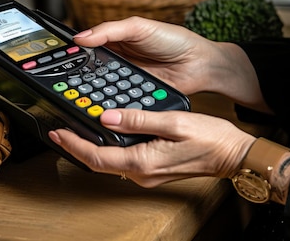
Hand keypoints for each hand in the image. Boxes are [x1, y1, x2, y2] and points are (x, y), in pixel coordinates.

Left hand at [49, 109, 254, 187]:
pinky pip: (123, 159)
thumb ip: (138, 119)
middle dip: (78, 147)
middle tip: (61, 131)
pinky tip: (107, 133)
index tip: (57, 133)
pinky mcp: (152, 169)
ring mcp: (146, 174)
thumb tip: (107, 116)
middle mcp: (141, 173)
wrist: (232, 155)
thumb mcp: (172, 122)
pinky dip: (109, 147)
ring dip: (92, 147)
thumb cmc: (209, 139)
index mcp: (142, 162)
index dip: (74, 145)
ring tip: (78, 130)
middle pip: (99, 161)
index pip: (97, 156)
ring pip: (110, 161)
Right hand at [73, 17, 267, 111]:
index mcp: (114, 41)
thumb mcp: (139, 27)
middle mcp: (117, 62)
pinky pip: (119, 101)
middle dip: (78, 77)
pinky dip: (111, 105)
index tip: (57, 60)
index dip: (72, 53)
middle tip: (64, 84)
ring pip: (102, 88)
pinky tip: (102, 108)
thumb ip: (109, 30)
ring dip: (94, 93)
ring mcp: (126, 80)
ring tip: (80, 98)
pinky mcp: (135, 97)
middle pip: (90, 71)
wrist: (202, 64)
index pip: (87, 47)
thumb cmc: (175, 39)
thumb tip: (80, 37)